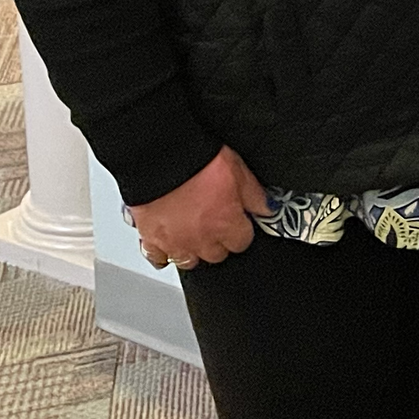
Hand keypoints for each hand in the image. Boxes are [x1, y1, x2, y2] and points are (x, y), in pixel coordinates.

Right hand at [131, 145, 266, 270]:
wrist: (160, 157)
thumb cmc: (199, 160)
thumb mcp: (239, 171)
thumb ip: (255, 196)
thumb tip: (268, 210)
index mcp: (226, 224)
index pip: (242, 243)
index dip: (241, 230)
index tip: (237, 220)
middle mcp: (202, 239)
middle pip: (217, 255)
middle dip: (218, 241)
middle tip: (214, 222)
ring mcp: (175, 242)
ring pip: (189, 261)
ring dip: (194, 249)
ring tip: (192, 232)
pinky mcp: (151, 239)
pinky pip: (159, 259)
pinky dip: (163, 253)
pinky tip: (169, 241)